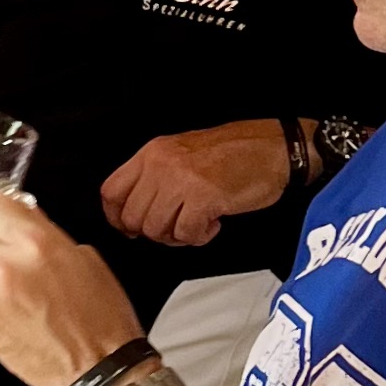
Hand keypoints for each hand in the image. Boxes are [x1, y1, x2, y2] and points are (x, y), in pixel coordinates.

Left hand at [0, 192, 140, 385]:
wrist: (97, 369)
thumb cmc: (100, 315)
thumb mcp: (85, 259)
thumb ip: (46, 234)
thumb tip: (23, 220)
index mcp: (36, 242)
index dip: (0, 213)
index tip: (7, 223)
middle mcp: (4, 263)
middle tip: (9, 254)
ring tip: (6, 283)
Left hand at [100, 120, 290, 248]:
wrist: (274, 148)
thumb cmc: (234, 152)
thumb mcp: (182, 154)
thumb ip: (155, 177)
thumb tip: (134, 212)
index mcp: (152, 153)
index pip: (111, 191)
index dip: (117, 218)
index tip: (129, 229)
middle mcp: (161, 164)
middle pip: (133, 217)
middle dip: (153, 232)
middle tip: (175, 228)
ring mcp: (181, 180)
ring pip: (156, 229)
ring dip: (177, 236)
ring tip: (197, 223)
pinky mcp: (203, 197)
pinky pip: (185, 233)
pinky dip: (199, 237)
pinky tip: (212, 223)